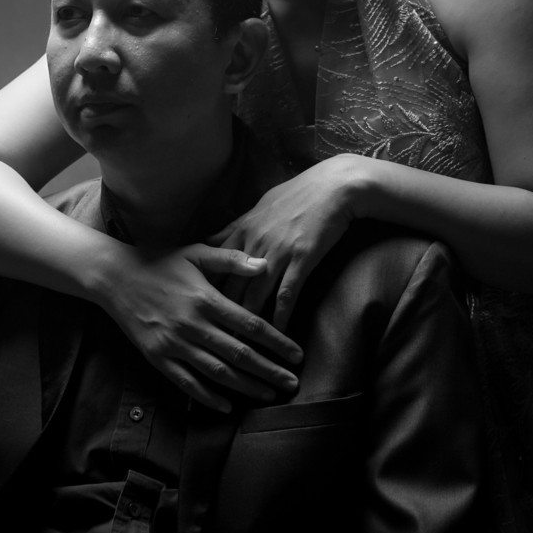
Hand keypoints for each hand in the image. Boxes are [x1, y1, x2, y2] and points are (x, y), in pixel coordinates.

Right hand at [106, 245, 302, 411]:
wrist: (115, 277)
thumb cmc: (160, 261)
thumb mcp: (196, 253)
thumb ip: (231, 260)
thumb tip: (265, 264)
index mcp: (206, 298)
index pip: (250, 325)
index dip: (277, 342)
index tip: (297, 355)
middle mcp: (192, 324)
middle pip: (239, 354)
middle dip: (269, 371)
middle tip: (292, 384)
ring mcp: (174, 344)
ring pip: (217, 372)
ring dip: (246, 386)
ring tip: (269, 395)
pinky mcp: (158, 357)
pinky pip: (186, 383)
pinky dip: (207, 397)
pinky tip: (227, 406)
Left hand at [210, 156, 359, 330]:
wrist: (334, 186)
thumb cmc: (298, 193)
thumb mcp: (261, 204)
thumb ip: (238, 225)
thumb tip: (216, 238)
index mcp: (242, 229)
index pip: (214, 265)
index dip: (205, 288)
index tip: (198, 309)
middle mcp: (254, 242)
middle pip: (229, 285)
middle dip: (220, 313)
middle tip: (213, 337)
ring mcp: (277, 252)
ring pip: (254, 295)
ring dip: (248, 323)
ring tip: (242, 346)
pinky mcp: (301, 260)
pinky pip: (286, 295)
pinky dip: (279, 318)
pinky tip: (277, 334)